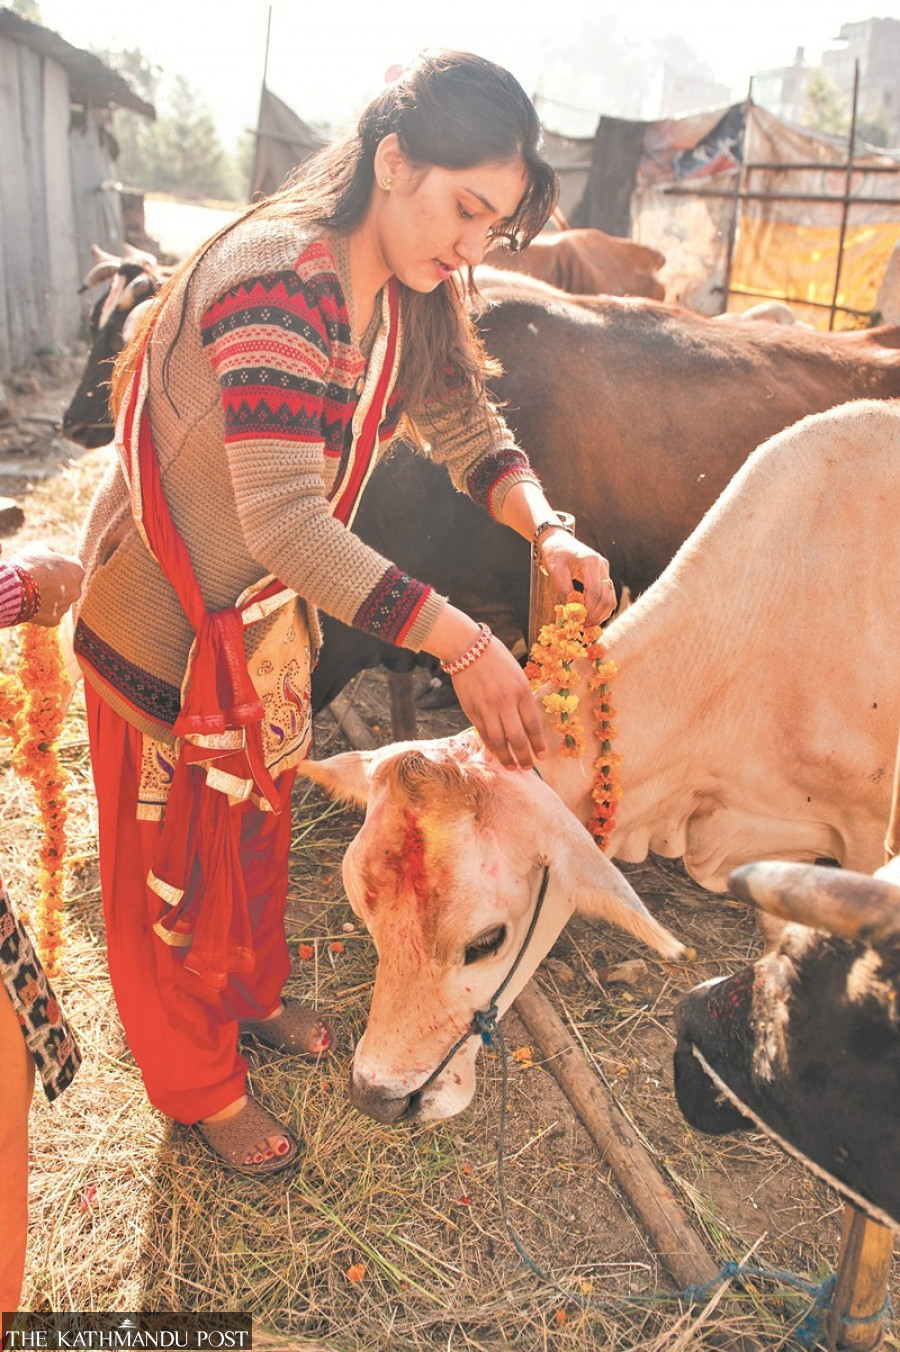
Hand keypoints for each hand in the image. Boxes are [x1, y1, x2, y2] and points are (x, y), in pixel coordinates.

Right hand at [12, 542, 83, 626]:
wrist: (18, 587)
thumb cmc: (29, 564)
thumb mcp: (39, 548)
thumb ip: (51, 553)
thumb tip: (51, 555)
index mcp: (77, 569)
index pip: (71, 567)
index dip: (58, 568)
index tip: (47, 569)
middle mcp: (77, 589)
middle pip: (68, 586)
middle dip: (57, 585)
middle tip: (41, 582)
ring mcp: (67, 605)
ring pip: (60, 601)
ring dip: (50, 598)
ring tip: (34, 593)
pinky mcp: (56, 619)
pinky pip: (50, 614)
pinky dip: (42, 610)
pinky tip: (32, 603)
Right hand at [451, 636, 545, 769]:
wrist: (468, 648)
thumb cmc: (497, 659)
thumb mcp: (517, 675)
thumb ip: (521, 699)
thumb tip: (526, 725)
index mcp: (521, 691)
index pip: (533, 725)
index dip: (538, 744)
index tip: (542, 756)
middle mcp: (505, 702)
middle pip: (517, 738)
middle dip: (524, 756)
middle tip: (527, 767)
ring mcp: (487, 707)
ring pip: (499, 741)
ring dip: (506, 757)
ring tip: (511, 766)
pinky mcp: (471, 710)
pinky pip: (483, 733)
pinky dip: (491, 746)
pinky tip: (496, 753)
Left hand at [539, 530, 615, 623]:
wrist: (558, 540)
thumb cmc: (554, 554)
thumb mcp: (555, 572)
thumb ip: (565, 591)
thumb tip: (573, 614)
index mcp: (590, 562)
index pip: (594, 592)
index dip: (588, 610)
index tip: (578, 621)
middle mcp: (602, 565)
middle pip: (606, 597)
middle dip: (595, 615)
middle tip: (583, 625)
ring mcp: (605, 569)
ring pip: (611, 598)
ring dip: (601, 614)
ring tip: (587, 623)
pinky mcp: (604, 574)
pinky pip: (608, 595)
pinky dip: (602, 608)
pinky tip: (591, 615)